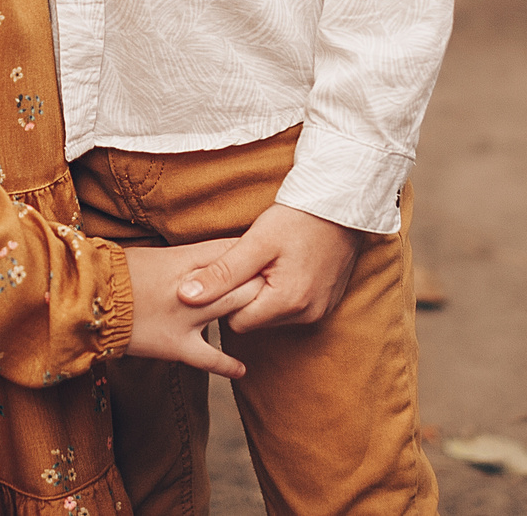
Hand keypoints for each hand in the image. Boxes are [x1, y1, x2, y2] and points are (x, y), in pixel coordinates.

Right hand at [123, 239, 266, 377]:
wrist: (89, 296)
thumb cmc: (118, 271)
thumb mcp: (155, 255)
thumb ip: (186, 259)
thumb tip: (210, 259)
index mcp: (184, 259)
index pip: (231, 251)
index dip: (252, 254)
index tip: (267, 255)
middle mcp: (192, 288)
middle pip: (242, 280)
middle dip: (261, 281)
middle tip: (276, 283)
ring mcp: (187, 318)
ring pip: (233, 312)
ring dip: (250, 312)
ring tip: (265, 314)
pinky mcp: (176, 345)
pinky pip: (210, 359)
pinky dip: (228, 366)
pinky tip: (242, 370)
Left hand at [175, 204, 360, 332]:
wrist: (341, 204)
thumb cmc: (298, 218)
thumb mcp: (255, 242)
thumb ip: (221, 273)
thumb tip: (185, 296)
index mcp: (287, 302)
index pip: (236, 322)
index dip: (228, 296)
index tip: (232, 270)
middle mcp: (307, 314)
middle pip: (256, 320)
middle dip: (246, 295)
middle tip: (251, 262)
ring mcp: (319, 311)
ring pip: (273, 315)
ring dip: (265, 294)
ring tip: (269, 262)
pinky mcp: (326, 304)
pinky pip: (293, 309)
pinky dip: (283, 292)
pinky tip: (285, 266)